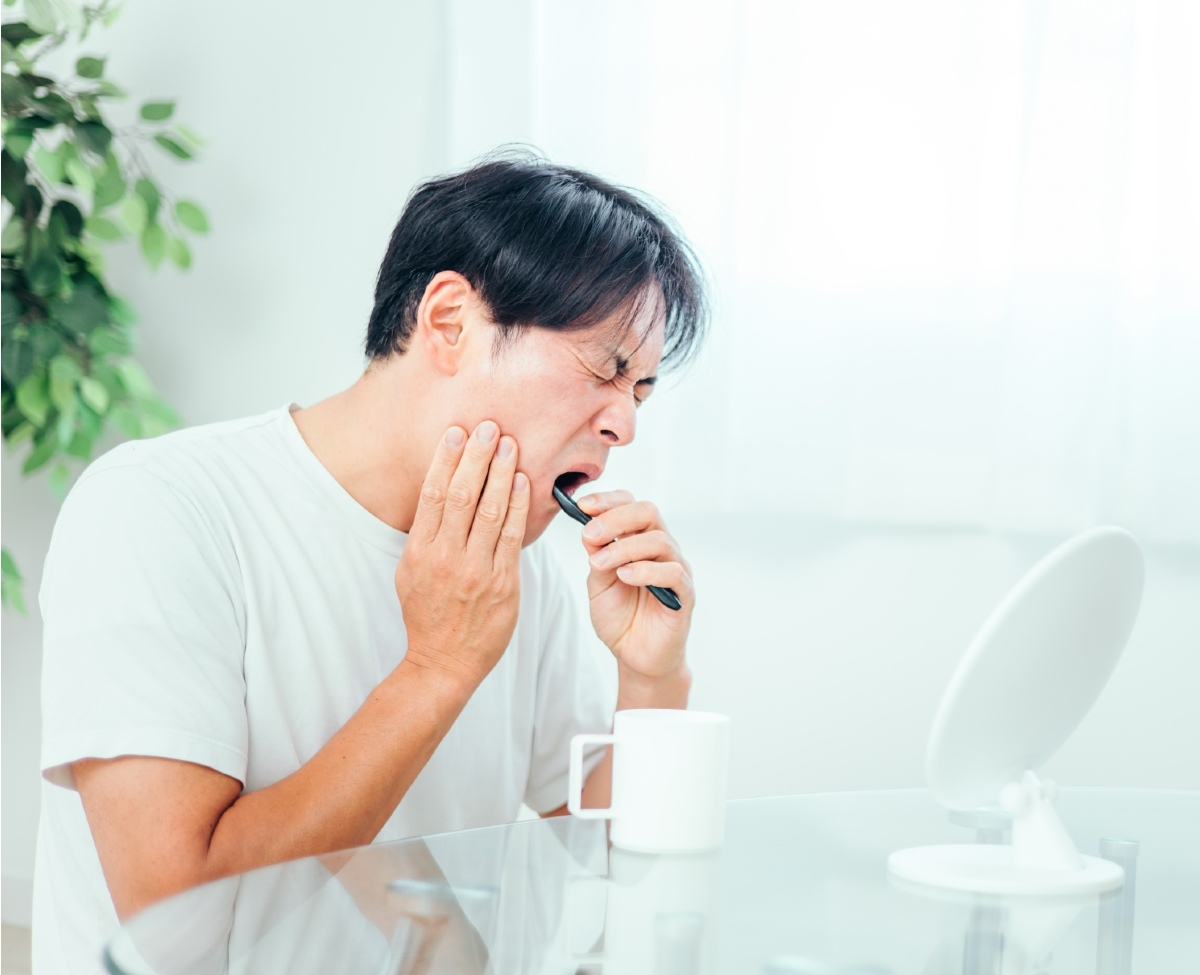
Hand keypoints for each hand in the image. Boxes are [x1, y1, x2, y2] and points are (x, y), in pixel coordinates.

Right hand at [395, 421, 528, 688]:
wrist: (444, 662)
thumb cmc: (428, 616)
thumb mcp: (410, 573)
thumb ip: (425, 536)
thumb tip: (438, 495)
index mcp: (420, 552)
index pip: (434, 495)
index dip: (445, 460)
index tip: (456, 433)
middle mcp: (446, 557)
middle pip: (462, 495)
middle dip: (476, 457)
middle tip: (487, 427)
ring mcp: (475, 570)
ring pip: (489, 510)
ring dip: (501, 472)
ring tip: (508, 443)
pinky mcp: (503, 583)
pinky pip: (512, 536)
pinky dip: (517, 505)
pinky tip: (522, 481)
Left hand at [576, 492, 693, 688]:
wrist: (635, 655)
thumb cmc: (620, 617)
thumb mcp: (598, 584)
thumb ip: (597, 556)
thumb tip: (589, 528)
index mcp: (640, 540)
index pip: (630, 505)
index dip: (608, 501)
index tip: (582, 506)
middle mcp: (661, 549)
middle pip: (648, 512)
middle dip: (616, 518)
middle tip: (590, 534)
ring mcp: (676, 569)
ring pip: (659, 540)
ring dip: (624, 547)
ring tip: (600, 563)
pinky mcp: (685, 593)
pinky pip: (673, 572)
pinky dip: (646, 570)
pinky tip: (625, 576)